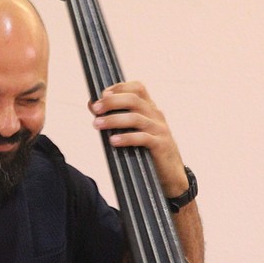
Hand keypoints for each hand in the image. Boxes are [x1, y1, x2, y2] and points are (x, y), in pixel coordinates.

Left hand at [90, 81, 188, 197]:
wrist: (171, 174)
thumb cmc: (148, 151)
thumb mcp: (133, 130)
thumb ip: (115, 117)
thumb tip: (92, 104)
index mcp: (150, 108)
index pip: (138, 88)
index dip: (119, 87)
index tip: (102, 94)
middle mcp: (156, 115)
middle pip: (134, 99)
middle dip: (112, 102)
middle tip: (96, 109)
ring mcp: (159, 129)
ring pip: (136, 118)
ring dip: (113, 120)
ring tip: (97, 125)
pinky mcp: (160, 145)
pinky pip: (142, 138)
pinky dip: (126, 138)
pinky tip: (113, 141)